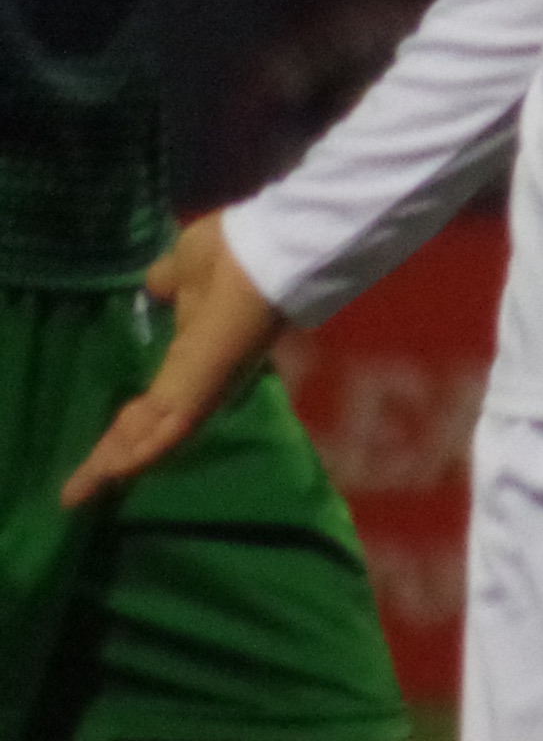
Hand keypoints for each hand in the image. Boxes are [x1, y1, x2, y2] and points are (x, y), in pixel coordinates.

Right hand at [60, 218, 284, 508]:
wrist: (270, 248)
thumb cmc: (233, 252)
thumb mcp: (184, 268)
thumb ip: (170, 283)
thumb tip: (157, 286)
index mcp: (192, 355)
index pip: (151, 404)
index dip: (124, 428)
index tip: (100, 453)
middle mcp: (198, 380)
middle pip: (145, 429)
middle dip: (109, 459)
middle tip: (75, 493)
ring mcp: (204, 387)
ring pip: (152, 438)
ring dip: (113, 462)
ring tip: (79, 492)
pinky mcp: (206, 387)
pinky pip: (170, 428)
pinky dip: (141, 450)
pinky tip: (112, 472)